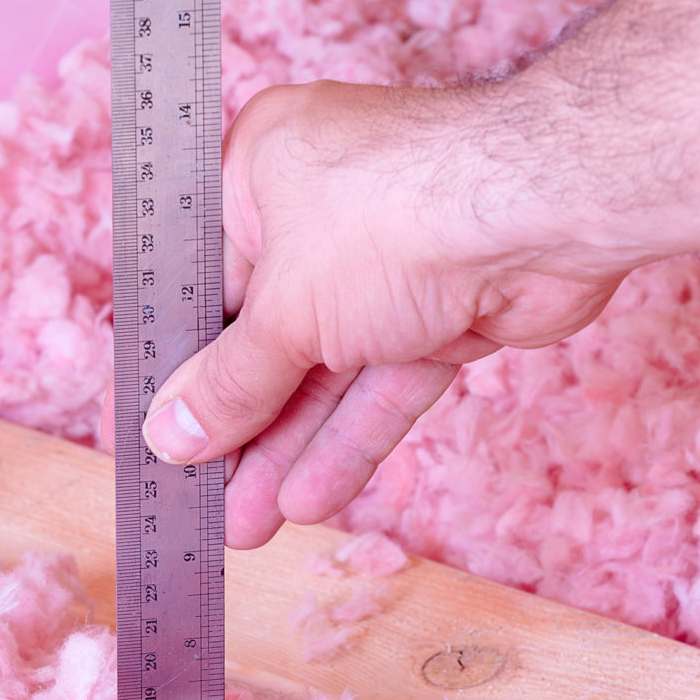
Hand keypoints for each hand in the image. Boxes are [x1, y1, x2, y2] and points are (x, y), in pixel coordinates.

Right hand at [139, 79, 630, 548]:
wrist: (542, 210)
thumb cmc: (390, 217)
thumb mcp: (285, 312)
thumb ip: (228, 383)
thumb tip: (167, 436)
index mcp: (259, 171)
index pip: (201, 280)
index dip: (180, 363)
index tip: (157, 434)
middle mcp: (319, 208)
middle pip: (265, 334)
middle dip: (237, 426)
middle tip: (199, 502)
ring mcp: (386, 262)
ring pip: (325, 369)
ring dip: (287, 449)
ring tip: (243, 527)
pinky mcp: (442, 310)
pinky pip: (382, 382)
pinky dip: (350, 437)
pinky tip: (308, 500)